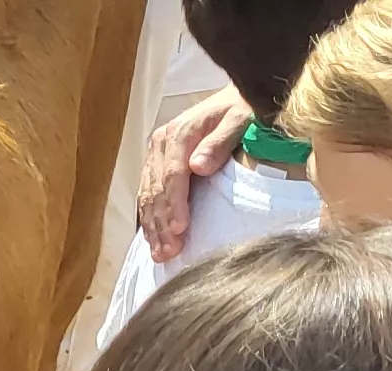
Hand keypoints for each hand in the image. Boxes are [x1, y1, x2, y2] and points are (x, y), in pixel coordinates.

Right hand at [140, 88, 250, 260]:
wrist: (238, 96)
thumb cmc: (244, 109)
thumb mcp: (240, 119)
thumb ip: (220, 142)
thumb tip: (198, 166)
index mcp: (179, 133)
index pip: (172, 175)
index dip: (174, 204)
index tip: (179, 229)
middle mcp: (161, 143)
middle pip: (156, 189)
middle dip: (161, 224)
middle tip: (169, 252)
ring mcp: (156, 154)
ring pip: (147, 195)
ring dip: (152, 227)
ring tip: (160, 253)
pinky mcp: (156, 163)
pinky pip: (147, 194)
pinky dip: (149, 218)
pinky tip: (154, 239)